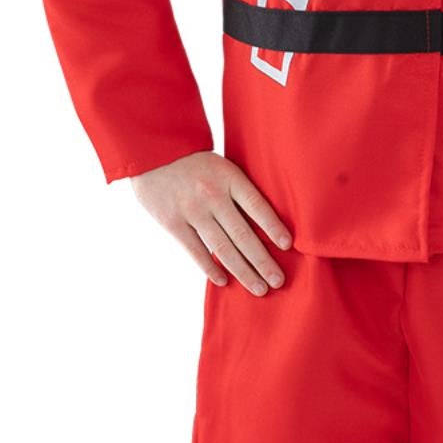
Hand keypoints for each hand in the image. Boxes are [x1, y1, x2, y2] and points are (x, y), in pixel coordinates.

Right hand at [130, 152, 291, 295]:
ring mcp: (191, 210)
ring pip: (222, 247)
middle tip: (278, 281)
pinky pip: (195, 251)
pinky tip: (224, 281)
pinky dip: (210, 268)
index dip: (273, 227)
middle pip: (242, 234)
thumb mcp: (222, 166)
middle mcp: (212, 195)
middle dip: (262, 261)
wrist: (153, 153)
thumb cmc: (196, 163)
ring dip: (243, 271)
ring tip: (259, 288)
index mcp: (229, 177)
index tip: (288, 246)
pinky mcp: (172, 222)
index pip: (257, 206)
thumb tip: (267, 225)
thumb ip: (240, 191)